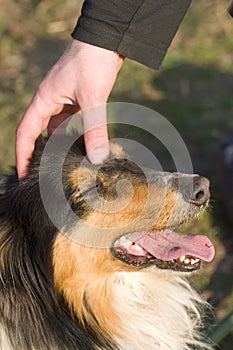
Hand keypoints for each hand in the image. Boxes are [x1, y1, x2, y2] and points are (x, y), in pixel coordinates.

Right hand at [16, 39, 123, 178]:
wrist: (106, 40)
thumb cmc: (92, 62)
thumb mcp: (92, 97)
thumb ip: (94, 128)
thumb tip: (97, 158)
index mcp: (44, 101)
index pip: (26, 134)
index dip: (22, 156)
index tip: (22, 175)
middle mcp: (51, 103)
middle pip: (39, 135)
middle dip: (40, 155)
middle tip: (44, 176)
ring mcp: (64, 102)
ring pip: (58, 131)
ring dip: (60, 147)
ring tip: (64, 167)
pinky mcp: (78, 101)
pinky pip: (73, 125)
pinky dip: (76, 137)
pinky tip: (84, 148)